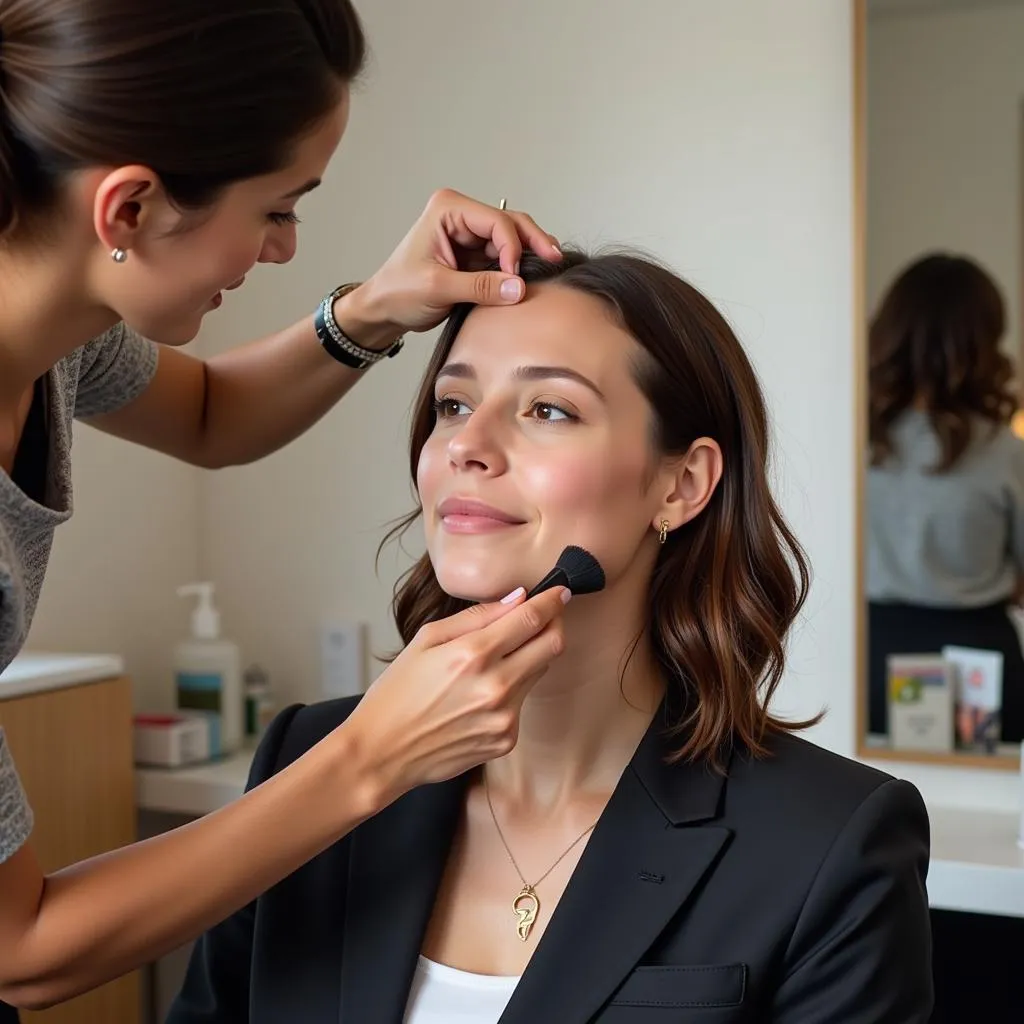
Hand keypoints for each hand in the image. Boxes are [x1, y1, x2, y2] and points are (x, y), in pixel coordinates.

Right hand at [346, 586, 568, 806]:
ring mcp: (505, 717)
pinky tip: (480, 695)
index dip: (552, 601)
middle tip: (543, 616)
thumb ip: (476, 616)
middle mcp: (496, 686)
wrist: (383, 752)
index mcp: (473, 654)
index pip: (531, 619)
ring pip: (539, 672)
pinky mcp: (506, 740)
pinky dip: (512, 690)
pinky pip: (522, 703)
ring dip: (529, 657)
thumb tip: (517, 599)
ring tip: (495, 659)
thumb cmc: (398, 692)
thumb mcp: (426, 639)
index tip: (559, 591)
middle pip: (552, 645)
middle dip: (553, 624)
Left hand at [348, 189, 562, 336]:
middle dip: (532, 241)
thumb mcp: (438, 288)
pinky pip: (504, 256)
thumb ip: (479, 287)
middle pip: (510, 223)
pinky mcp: (474, 255)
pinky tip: (533, 276)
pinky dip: (518, 266)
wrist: (383, 309)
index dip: (512, 247)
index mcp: (448, 210)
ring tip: (551, 266)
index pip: (495, 221)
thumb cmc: (398, 292)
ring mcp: (469, 234)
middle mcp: (461, 216)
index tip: (515, 277)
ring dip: (529, 253)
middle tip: (555, 259)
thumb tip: (519, 288)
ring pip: (512, 238)